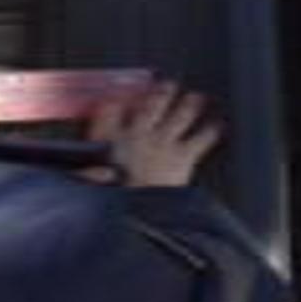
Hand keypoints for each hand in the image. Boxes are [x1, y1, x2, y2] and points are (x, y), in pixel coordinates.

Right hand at [83, 81, 222, 186]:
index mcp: (108, 136)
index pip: (110, 106)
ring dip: (189, 103)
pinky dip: (211, 131)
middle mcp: (137, 133)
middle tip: (167, 85)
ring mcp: (162, 143)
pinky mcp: (183, 157)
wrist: (135, 216)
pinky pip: (202, 138)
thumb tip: (88, 167)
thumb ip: (85, 172)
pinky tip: (216, 126)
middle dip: (162, 91)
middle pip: (152, 102)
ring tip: (195, 97)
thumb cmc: (109, 200)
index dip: (116, 98)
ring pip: (180, 113)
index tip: (119, 93)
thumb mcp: (85, 183)